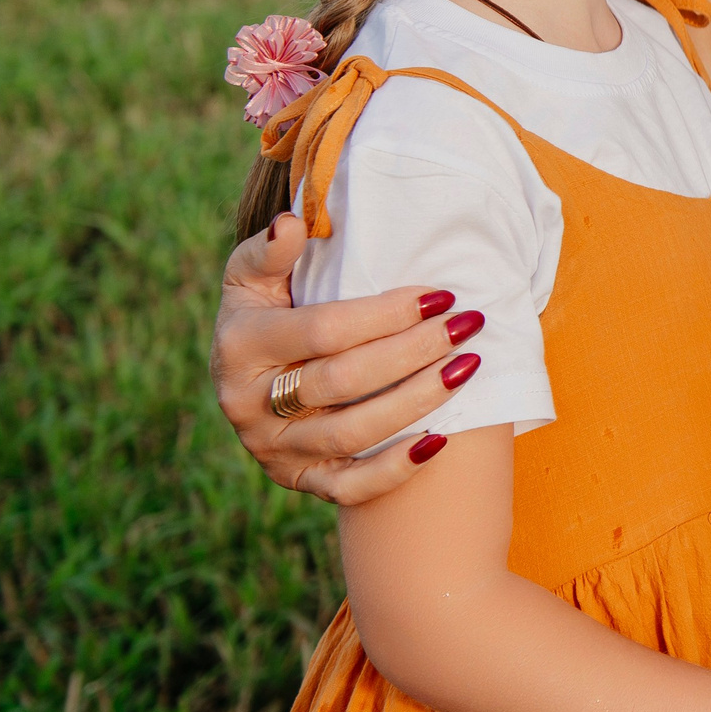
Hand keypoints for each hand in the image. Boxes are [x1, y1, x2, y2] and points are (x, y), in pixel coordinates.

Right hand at [211, 212, 478, 503]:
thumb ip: (270, 251)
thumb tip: (293, 223)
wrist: (246, 380)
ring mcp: (274, 448)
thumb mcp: (252, 278)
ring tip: (468, 367)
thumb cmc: (265, 313)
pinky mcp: (299, 480)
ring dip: (418, 402)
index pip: (324, 331)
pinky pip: (350, 489)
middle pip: (344, 382)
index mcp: (241, 346)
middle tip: (469, 324)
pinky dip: (396, 470)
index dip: (386, 313)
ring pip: (352, 434)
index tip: (440, 295)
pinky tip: (442, 441)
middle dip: (414, 351)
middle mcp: (250, 404)